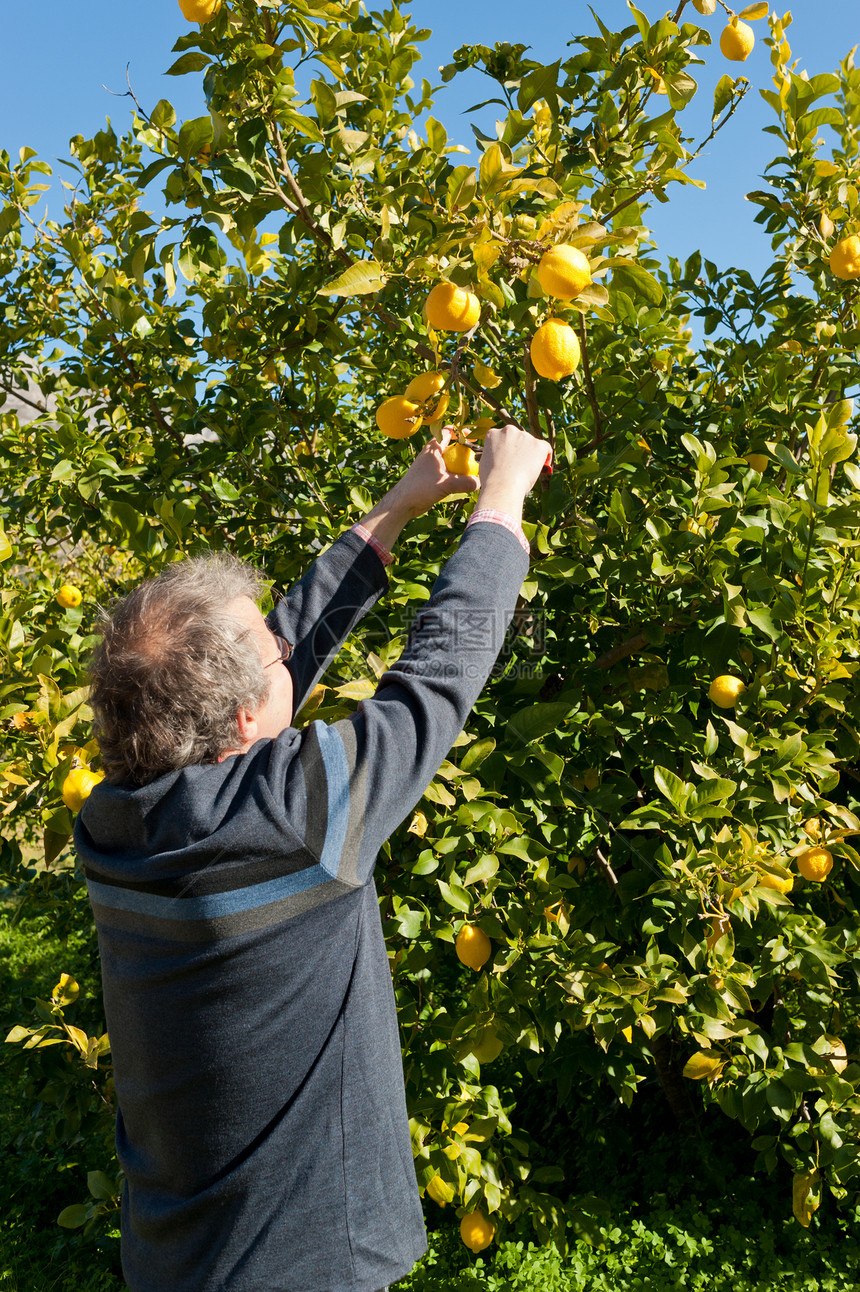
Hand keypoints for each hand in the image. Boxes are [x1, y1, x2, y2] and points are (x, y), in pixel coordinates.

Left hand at [357, 429, 479, 551]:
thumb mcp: (445, 484)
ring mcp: (432, 466)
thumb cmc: (420, 488)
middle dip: (464, 450)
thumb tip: (480, 482)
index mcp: (433, 448)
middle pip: (452, 446)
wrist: (403, 502)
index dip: (461, 432)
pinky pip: (447, 472)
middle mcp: (432, 454)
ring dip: (461, 464)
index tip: (473, 438)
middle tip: (476, 456)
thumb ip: (464, 483)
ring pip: (450, 460)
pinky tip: (464, 483)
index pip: (448, 432)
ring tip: (473, 470)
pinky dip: (456, 475)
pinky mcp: (432, 477)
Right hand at [476, 424, 550, 521]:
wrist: (501, 486)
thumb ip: (497, 455)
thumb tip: (506, 459)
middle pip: (518, 438)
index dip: (507, 449)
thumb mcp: (487, 462)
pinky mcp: (539, 444)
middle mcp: (509, 430)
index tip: (509, 458)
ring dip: (531, 454)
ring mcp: (525, 436)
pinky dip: (546, 457)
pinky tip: (542, 468)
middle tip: (520, 464)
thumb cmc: (492, 480)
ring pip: (531, 444)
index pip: (503, 438)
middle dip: (520, 449)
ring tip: (527, 470)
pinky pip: (546, 448)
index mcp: (493, 434)